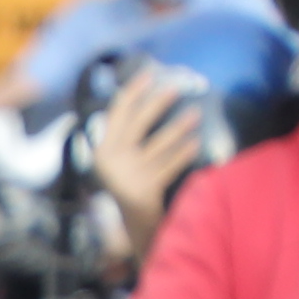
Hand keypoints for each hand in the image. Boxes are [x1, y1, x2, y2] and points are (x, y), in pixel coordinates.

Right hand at [94, 67, 209, 240]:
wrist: (134, 225)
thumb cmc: (133, 182)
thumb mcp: (121, 158)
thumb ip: (126, 133)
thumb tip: (147, 96)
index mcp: (103, 149)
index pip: (117, 112)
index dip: (133, 90)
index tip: (149, 73)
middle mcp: (111, 161)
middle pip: (137, 123)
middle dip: (157, 103)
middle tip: (176, 87)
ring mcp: (128, 176)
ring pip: (158, 144)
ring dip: (178, 127)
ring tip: (195, 113)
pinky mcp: (145, 191)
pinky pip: (169, 166)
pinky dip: (183, 154)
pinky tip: (195, 143)